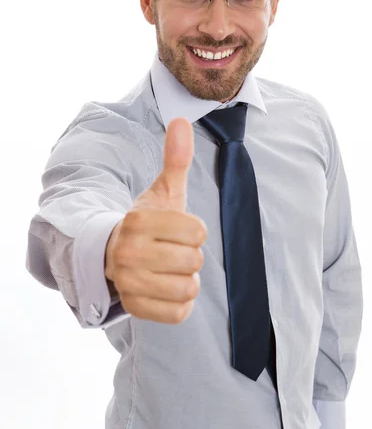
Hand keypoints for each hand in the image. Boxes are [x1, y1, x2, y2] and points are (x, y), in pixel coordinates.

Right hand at [105, 118, 206, 323]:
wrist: (115, 253)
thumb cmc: (148, 221)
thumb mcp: (163, 190)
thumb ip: (176, 158)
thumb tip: (182, 119)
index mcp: (138, 221)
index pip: (198, 231)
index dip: (194, 230)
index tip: (176, 229)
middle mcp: (129, 253)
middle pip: (195, 261)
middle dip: (190, 255)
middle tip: (171, 250)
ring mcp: (129, 283)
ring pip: (189, 288)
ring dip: (185, 278)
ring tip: (167, 268)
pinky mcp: (135, 308)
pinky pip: (179, 312)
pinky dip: (179, 302)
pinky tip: (164, 287)